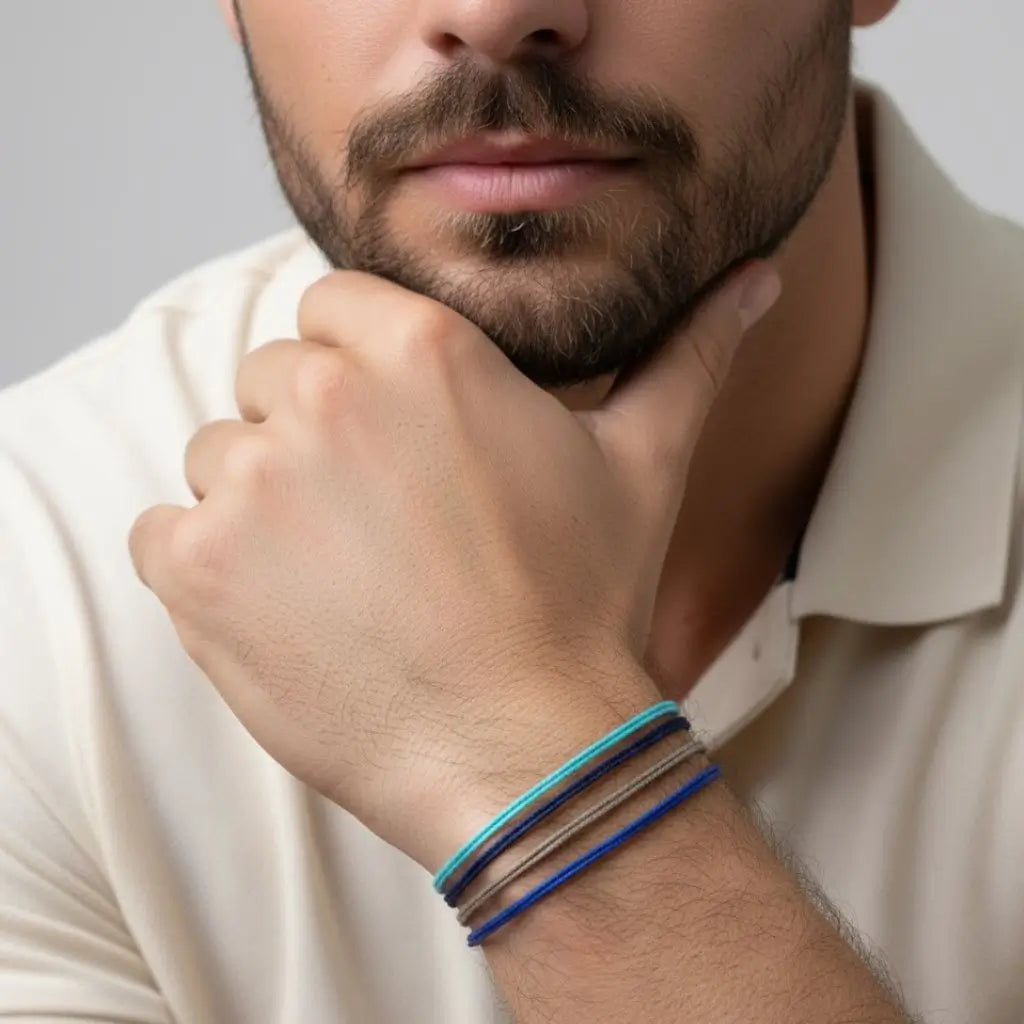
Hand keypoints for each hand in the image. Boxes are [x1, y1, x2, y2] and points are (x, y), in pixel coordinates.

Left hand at [127, 265, 779, 868]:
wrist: (530, 750)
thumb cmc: (583, 602)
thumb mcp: (645, 463)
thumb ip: (690, 354)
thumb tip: (759, 277)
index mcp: (421, 349)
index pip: (331, 308)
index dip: (359, 368)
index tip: (395, 435)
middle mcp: (323, 396)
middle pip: (273, 379)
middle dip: (314, 435)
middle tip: (383, 519)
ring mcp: (248, 484)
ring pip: (220, 457)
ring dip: (266, 505)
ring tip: (347, 576)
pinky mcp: (195, 572)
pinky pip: (164, 533)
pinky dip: (206, 567)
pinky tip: (288, 610)